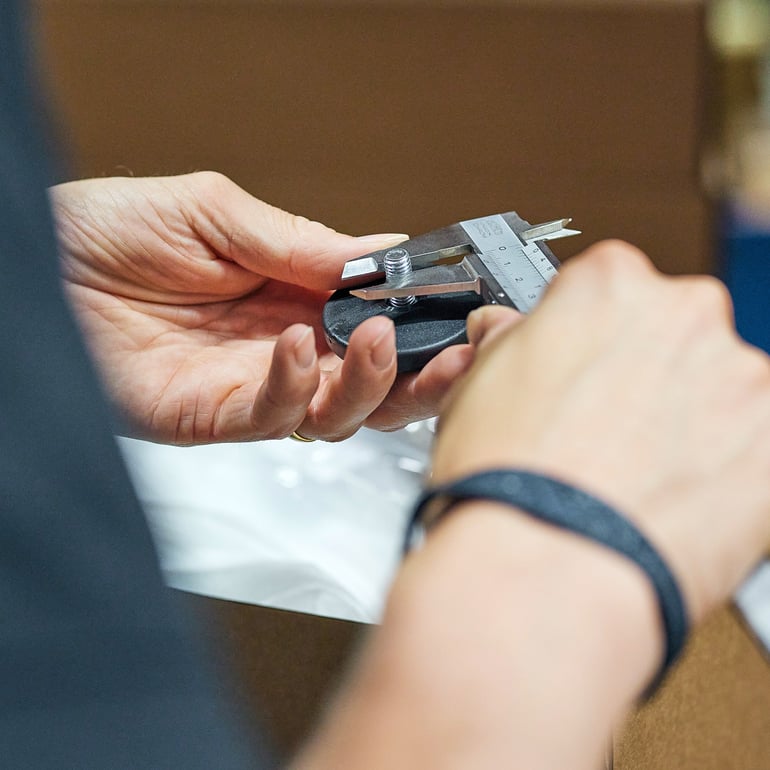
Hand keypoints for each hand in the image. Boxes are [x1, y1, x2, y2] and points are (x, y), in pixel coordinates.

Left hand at [51, 172, 484, 442]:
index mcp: (293, 295)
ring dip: (372, 384)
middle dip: (421, 375)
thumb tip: (382, 252)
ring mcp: (253, 387)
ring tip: (381, 339)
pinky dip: (297, 386)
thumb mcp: (218, 212)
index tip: (457, 306)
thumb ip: (301, 241)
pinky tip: (298, 346)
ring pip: (338, 415)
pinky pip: (273, 418)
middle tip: (454, 352)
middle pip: (373, 383)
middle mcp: (284, 349)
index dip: (420, 318)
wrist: (42, 267)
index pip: (376, 318)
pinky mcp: (214, 417)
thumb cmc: (113, 230)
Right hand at [433, 241, 769, 622]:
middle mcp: (685, 316)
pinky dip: (717, 471)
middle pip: (666, 335)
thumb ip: (506, 343)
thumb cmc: (507, 484)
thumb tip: (504, 334)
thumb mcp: (474, 387)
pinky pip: (746, 450)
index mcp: (611, 285)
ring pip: (713, 393)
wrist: (547, 574)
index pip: (605, 291)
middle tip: (601, 429)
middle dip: (639, 375)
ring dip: (681, 424)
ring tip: (630, 477)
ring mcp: (741, 382)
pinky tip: (667, 501)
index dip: (584, 339)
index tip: (578, 370)